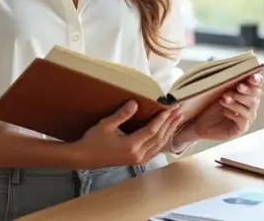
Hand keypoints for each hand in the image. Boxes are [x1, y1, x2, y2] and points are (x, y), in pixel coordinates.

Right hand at [70, 100, 184, 168]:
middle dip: (170, 123)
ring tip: (177, 119)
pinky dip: (162, 140)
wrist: (84, 158)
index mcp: (131, 146)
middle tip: (179, 110)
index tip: (171, 107)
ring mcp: (138, 160)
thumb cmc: (93, 140)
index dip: (163, 118)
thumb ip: (122, 114)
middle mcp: (138, 155)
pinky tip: (167, 133)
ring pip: (159, 145)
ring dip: (169, 131)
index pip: (152, 130)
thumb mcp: (106, 125)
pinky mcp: (137, 161)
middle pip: (159, 137)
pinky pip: (155, 150)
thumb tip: (135, 103)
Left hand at [176, 73, 262, 144]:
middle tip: (237, 87)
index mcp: (246, 92)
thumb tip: (232, 67)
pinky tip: (224, 111)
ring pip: (250, 109)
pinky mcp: (240, 128)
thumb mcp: (216, 89)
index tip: (251, 78)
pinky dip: (234, 114)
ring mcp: (246, 117)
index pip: (257, 84)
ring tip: (224, 98)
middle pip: (256, 96)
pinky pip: (243, 121)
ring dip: (238, 101)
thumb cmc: (208, 103)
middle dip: (247, 90)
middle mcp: (249, 104)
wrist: (198, 121)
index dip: (257, 80)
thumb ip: (225, 79)